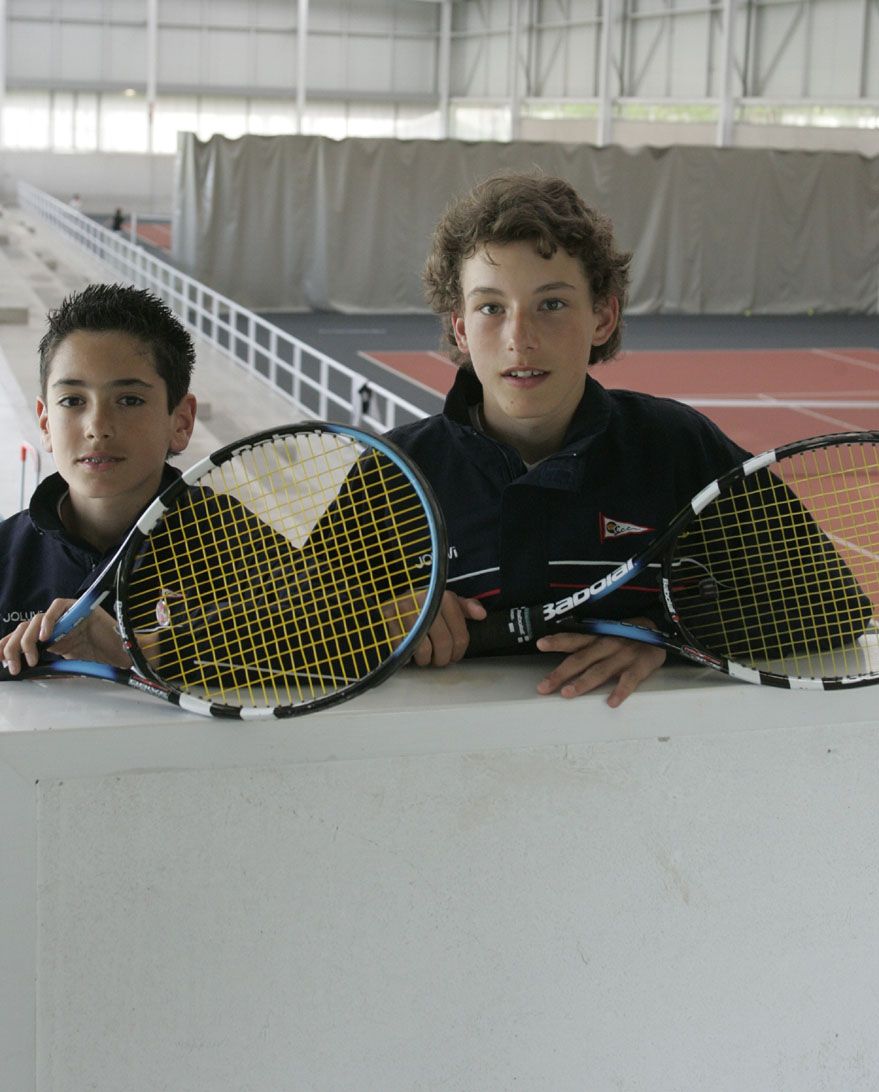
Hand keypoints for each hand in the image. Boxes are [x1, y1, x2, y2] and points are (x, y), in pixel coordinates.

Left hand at [0, 599, 131, 674]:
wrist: (125, 656)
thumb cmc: (102, 662)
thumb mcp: (67, 668)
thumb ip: (49, 668)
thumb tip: (27, 673)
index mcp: (50, 639)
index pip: (20, 637)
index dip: (5, 645)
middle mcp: (54, 626)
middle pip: (23, 629)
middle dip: (12, 647)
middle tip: (14, 666)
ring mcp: (66, 617)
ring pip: (35, 619)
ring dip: (27, 639)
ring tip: (32, 658)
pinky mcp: (79, 608)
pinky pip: (56, 607)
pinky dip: (48, 620)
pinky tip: (46, 637)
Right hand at [384, 590, 484, 667]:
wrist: (390, 591)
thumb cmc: (423, 601)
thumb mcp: (445, 600)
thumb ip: (465, 607)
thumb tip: (482, 615)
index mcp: (443, 597)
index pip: (460, 635)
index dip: (459, 652)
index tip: (454, 656)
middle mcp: (426, 601)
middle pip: (443, 644)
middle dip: (442, 658)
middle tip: (439, 660)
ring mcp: (405, 610)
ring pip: (423, 650)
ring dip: (425, 660)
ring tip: (424, 657)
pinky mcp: (388, 618)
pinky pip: (402, 648)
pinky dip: (407, 656)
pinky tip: (409, 653)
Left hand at [535, 617, 666, 706]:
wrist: (659, 632)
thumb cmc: (625, 636)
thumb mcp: (605, 634)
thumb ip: (586, 645)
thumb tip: (561, 662)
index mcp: (597, 637)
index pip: (573, 638)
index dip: (557, 641)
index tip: (539, 644)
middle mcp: (607, 644)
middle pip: (580, 659)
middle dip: (561, 673)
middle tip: (544, 687)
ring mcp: (623, 655)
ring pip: (600, 670)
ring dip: (583, 682)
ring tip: (568, 693)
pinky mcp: (640, 666)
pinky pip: (629, 680)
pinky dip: (620, 691)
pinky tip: (611, 703)